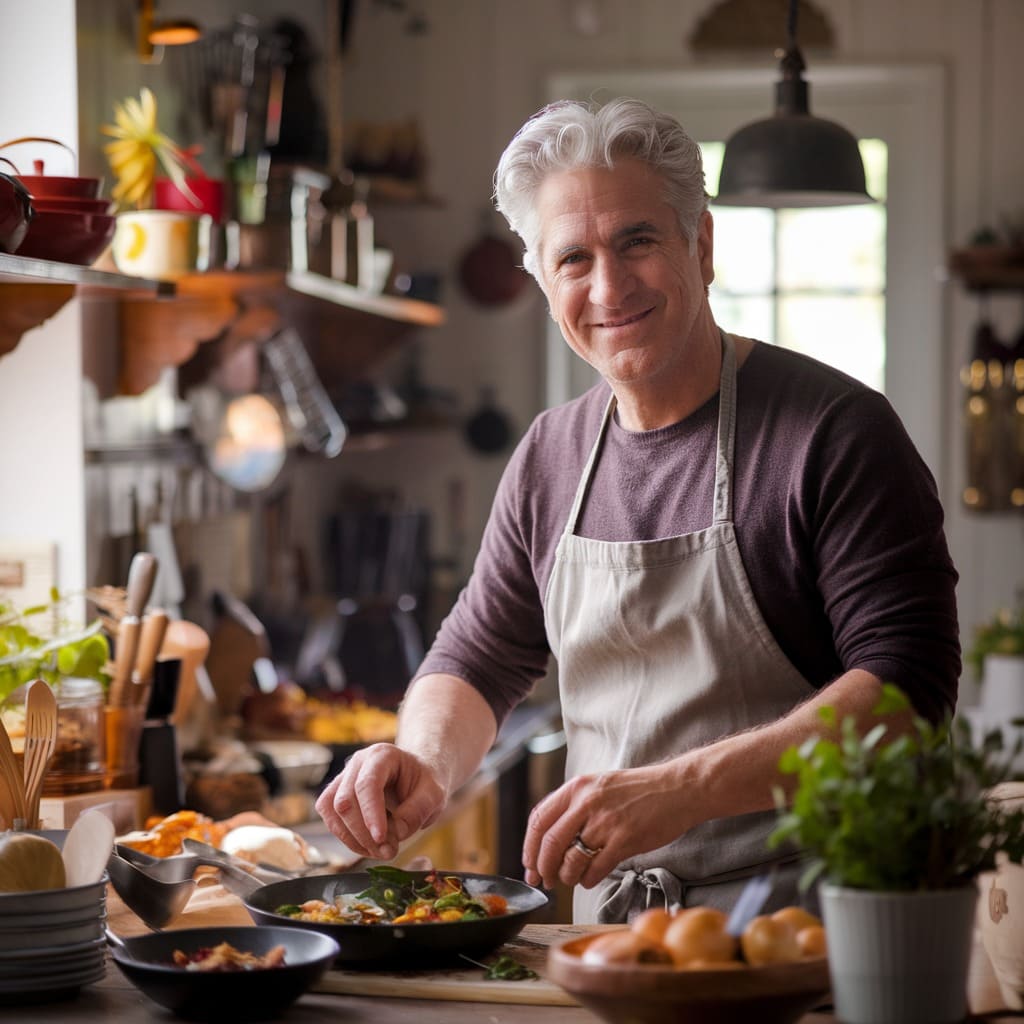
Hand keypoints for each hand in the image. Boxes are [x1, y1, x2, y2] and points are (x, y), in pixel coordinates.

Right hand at [315, 743, 447, 860]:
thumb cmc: (425, 782)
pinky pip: (332, 820)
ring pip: (332, 811)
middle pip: (345, 801)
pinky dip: (348, 839)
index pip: (367, 784)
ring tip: (381, 851)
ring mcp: (344, 778)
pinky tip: (369, 846)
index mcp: (382, 755)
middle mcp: (358, 763)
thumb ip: (418, 811)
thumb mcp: (435, 794)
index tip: (382, 839)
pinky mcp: (337, 796)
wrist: (417, 776)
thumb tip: (396, 833)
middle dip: (364, 834)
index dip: (371, 814)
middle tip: (389, 851)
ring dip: (353, 839)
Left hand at [522, 763, 689, 890]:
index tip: (529, 865)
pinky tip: (590, 878)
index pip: (539, 820)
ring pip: (570, 860)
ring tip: (572, 878)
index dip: (529, 847)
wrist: (677, 788)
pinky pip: (595, 869)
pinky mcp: (625, 840)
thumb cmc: (638, 791)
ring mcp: (606, 821)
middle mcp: (587, 802)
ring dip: (566, 876)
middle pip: (550, 843)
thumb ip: (575, 806)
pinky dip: (588, 880)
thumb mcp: (599, 785)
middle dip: (543, 868)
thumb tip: (550, 839)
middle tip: (545, 881)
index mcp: (577, 787)